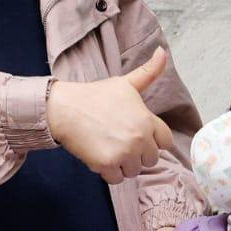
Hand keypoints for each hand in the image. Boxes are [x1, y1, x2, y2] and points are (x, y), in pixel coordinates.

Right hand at [47, 49, 174, 183]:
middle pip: (151, 159)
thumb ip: (148, 72)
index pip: (165, 142)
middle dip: (138, 153)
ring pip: (134, 171)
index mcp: (147, 120)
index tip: (138, 134)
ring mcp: (124, 153)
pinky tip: (101, 157)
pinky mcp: (107, 165)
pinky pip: (117, 179)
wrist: (65, 109)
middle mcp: (139, 138)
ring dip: (123, 164)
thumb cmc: (96, 96)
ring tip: (110, 147)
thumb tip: (162, 52)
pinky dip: (109, 172)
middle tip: (120, 140)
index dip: (152, 139)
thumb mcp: (125, 83)